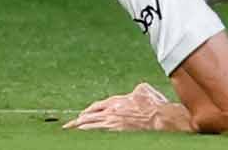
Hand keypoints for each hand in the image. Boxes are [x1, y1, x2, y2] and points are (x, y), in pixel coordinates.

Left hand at [63, 82, 186, 131]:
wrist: (160, 118)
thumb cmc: (154, 105)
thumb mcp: (144, 90)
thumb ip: (135, 89)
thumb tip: (135, 90)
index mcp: (117, 101)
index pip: (96, 106)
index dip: (88, 111)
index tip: (82, 114)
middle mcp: (111, 112)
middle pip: (88, 117)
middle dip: (77, 122)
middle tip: (68, 126)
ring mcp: (112, 124)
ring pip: (90, 127)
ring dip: (79, 129)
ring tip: (71, 132)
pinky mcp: (116, 133)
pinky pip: (98, 135)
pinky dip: (89, 135)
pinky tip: (85, 138)